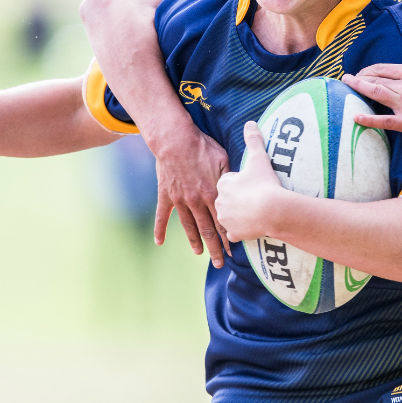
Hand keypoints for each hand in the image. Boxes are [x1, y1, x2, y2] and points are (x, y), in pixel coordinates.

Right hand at [148, 123, 231, 267]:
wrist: (175, 140)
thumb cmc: (202, 146)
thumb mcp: (223, 158)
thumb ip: (231, 177)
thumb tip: (242, 188)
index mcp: (212, 194)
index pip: (223, 221)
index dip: (228, 238)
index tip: (234, 251)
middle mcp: (197, 201)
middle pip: (207, 229)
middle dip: (214, 248)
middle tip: (219, 262)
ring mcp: (180, 200)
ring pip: (189, 226)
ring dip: (194, 241)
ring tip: (199, 254)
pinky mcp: (166, 196)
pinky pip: (163, 216)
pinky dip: (160, 230)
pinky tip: (159, 243)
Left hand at [215, 121, 284, 242]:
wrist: (272, 210)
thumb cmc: (264, 183)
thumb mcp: (258, 158)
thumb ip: (253, 140)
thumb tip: (250, 123)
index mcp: (222, 184)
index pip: (226, 182)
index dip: (238, 182)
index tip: (249, 182)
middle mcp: (219, 202)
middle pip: (225, 199)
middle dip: (235, 199)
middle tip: (251, 197)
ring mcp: (225, 219)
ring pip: (227, 216)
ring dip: (235, 215)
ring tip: (250, 213)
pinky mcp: (234, 233)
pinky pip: (233, 233)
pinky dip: (239, 232)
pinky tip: (246, 228)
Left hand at [342, 28, 401, 140]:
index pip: (383, 68)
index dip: (368, 70)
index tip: (360, 72)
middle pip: (375, 79)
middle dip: (359, 78)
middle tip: (348, 80)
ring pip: (375, 93)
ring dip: (358, 89)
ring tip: (346, 87)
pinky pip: (383, 120)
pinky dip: (368, 119)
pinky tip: (355, 117)